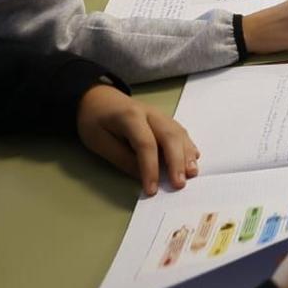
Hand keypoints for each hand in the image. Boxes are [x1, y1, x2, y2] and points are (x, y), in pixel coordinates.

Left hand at [76, 84, 199, 195]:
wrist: (97, 97)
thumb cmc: (94, 120)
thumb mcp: (99, 142)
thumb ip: (122, 159)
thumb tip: (143, 177)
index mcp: (129, 116)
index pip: (145, 144)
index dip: (150, 168)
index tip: (152, 190)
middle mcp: (150, 113)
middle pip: (169, 136)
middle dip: (176, 161)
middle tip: (180, 184)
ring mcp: (159, 114)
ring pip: (178, 133)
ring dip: (186, 154)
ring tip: (192, 173)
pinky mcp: (163, 119)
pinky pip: (179, 132)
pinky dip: (187, 146)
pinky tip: (192, 158)